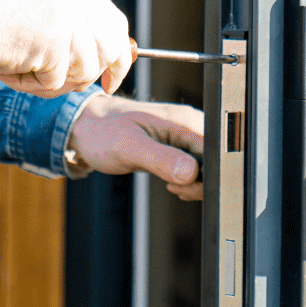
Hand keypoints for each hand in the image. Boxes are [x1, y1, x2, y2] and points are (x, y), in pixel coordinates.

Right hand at [0, 0, 135, 97]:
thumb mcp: (32, 6)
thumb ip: (66, 21)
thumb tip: (99, 60)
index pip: (113, 20)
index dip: (117, 55)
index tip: (111, 79)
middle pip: (110, 47)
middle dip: (92, 74)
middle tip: (68, 85)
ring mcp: (66, 12)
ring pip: (84, 69)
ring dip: (52, 80)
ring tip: (18, 64)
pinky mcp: (52, 39)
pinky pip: (56, 81)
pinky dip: (30, 84)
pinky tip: (7, 66)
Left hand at [66, 94, 205, 201]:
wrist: (88, 127)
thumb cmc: (103, 132)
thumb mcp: (129, 147)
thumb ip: (161, 158)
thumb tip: (191, 172)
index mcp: (183, 121)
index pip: (217, 151)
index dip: (208, 174)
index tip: (184, 183)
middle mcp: (189, 126)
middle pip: (217, 160)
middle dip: (201, 182)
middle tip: (172, 185)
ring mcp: (185, 136)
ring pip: (208, 166)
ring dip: (194, 183)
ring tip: (169, 183)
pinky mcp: (179, 147)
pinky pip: (196, 168)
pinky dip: (188, 181)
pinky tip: (171, 181)